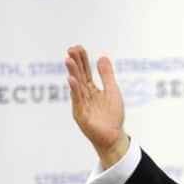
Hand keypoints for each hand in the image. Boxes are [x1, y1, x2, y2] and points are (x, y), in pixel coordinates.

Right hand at [66, 45, 128, 167]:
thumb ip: (107, 76)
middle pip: (79, 76)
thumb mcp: (113, 91)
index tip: (78, 47)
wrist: (114, 136)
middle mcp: (84, 95)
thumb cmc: (113, 116)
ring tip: (68, 60)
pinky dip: (75, 90)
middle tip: (70, 49)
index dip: (82, 60)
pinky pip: (77, 101)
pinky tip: (72, 80)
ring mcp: (81, 105)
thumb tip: (102, 57)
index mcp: (91, 89)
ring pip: (76, 86)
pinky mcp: (81, 115)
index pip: (85, 71)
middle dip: (75, 63)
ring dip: (72, 73)